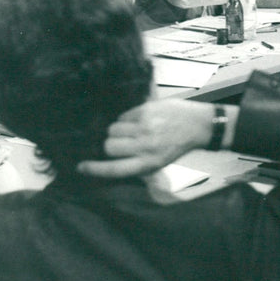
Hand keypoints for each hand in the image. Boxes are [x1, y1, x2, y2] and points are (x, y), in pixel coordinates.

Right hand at [77, 98, 218, 178]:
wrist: (198, 125)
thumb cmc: (176, 146)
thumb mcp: (159, 162)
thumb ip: (136, 163)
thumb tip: (109, 159)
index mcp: (148, 164)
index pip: (114, 169)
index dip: (95, 169)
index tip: (81, 167)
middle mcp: (145, 147)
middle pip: (109, 146)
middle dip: (110, 144)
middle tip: (122, 142)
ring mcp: (145, 127)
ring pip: (113, 129)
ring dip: (118, 130)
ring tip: (133, 129)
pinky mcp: (146, 111)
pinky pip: (123, 115)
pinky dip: (127, 118)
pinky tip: (141, 119)